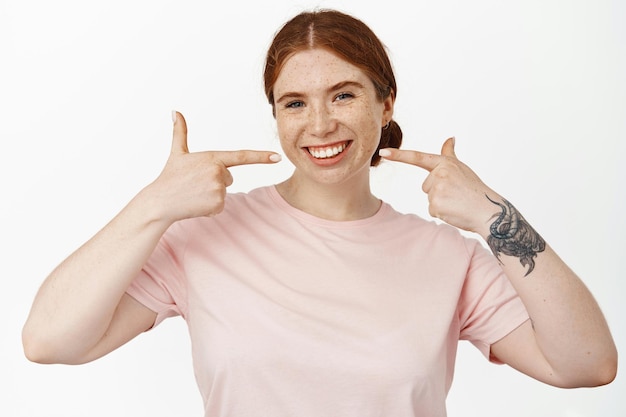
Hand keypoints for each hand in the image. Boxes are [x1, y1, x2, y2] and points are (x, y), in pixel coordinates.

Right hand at [145, 111, 280, 222]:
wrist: (161, 201)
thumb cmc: (169, 177)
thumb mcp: (177, 153)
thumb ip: (180, 132)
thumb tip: (174, 112)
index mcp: (213, 157)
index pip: (242, 156)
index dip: (262, 156)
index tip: (278, 157)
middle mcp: (218, 172)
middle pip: (229, 177)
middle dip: (215, 181)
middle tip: (196, 183)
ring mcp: (219, 189)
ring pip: (224, 192)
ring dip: (212, 195)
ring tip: (195, 193)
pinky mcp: (218, 204)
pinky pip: (221, 206)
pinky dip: (210, 207)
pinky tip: (197, 204)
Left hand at [379, 137, 498, 235]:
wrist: (488, 210)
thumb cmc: (475, 189)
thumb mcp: (461, 167)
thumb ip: (449, 154)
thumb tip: (450, 138)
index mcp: (444, 163)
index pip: (418, 158)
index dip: (399, 155)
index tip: (383, 152)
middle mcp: (439, 174)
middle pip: (426, 186)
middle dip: (438, 192)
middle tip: (457, 194)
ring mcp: (437, 189)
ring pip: (429, 198)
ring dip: (441, 203)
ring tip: (458, 202)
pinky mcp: (436, 204)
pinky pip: (433, 210)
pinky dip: (443, 213)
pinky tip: (455, 210)